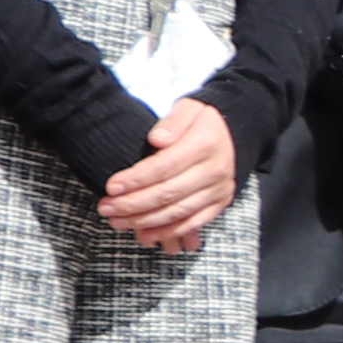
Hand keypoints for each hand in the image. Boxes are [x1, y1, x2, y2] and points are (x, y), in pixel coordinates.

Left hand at [98, 99, 238, 254]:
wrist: (235, 133)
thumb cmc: (203, 121)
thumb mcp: (189, 108)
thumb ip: (172, 122)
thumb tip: (157, 139)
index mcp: (205, 144)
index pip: (164, 166)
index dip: (136, 179)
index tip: (111, 187)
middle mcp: (215, 170)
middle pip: (168, 193)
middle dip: (133, 204)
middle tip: (106, 208)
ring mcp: (219, 190)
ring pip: (177, 212)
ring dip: (144, 221)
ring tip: (118, 221)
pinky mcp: (220, 203)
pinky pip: (193, 223)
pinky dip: (168, 232)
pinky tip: (145, 234)